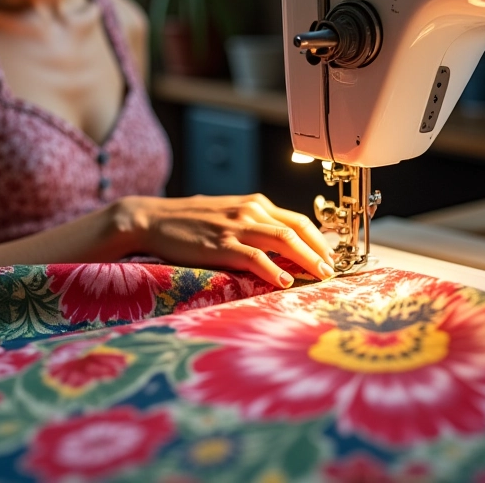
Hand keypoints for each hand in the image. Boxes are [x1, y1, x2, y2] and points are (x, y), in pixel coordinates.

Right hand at [117, 193, 335, 287]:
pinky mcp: (220, 244)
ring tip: (320, 276)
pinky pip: (254, 257)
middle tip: (332, 271)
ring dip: (307, 260)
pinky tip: (284, 281)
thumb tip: (281, 249)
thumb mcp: (228, 215)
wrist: (153, 218)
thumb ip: (254, 226)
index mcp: (255, 203)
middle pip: (297, 229)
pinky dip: (273, 269)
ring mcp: (236, 226)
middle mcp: (250, 210)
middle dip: (320, 251)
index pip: (298, 220)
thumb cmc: (189, 220)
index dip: (319, 240)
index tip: (330, 258)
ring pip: (283, 240)